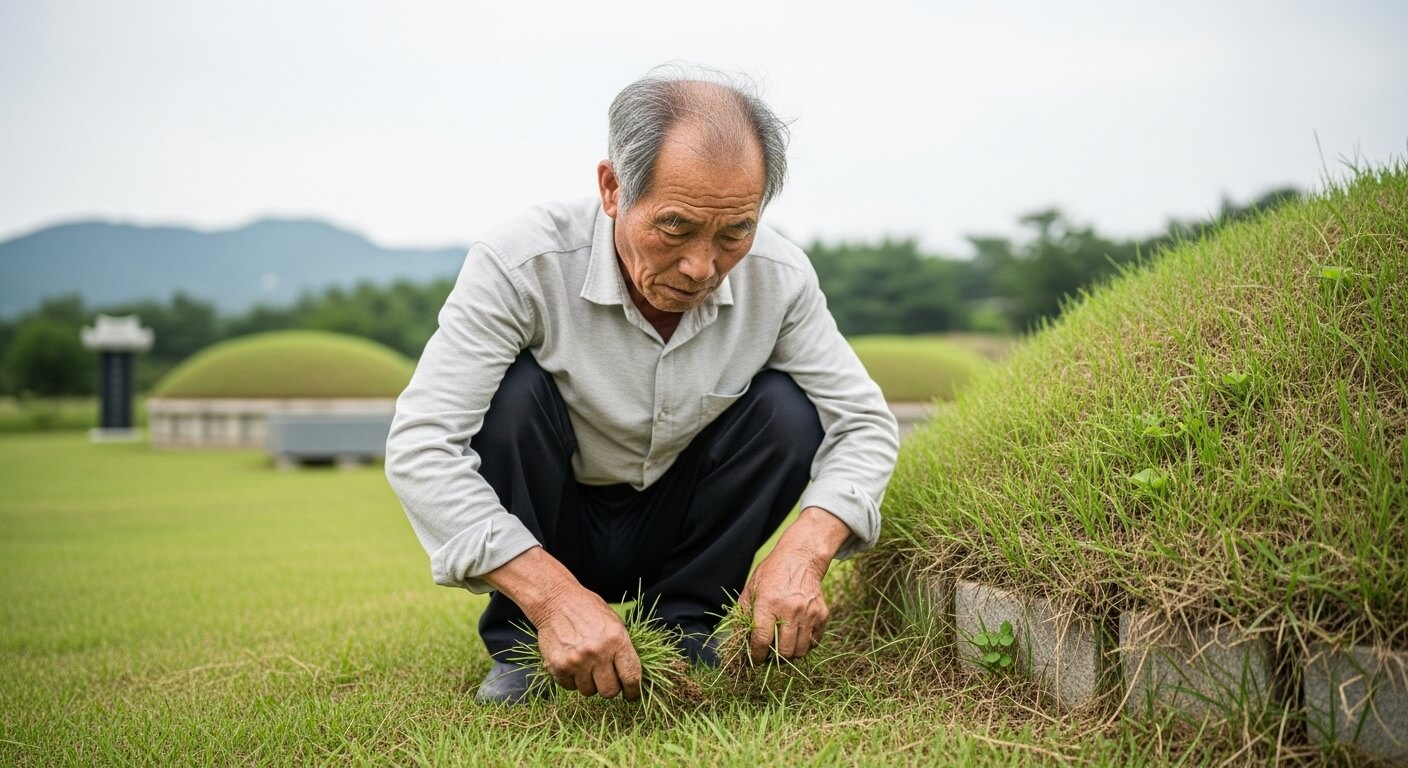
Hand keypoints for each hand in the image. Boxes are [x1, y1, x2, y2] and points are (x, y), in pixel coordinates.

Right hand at [482, 547, 641, 699]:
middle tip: (606, 679)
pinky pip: (570, 687)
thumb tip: (632, 677)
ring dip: (589, 683)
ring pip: (589, 691)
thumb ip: (623, 649)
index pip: (631, 676)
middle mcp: (598, 652)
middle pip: (609, 691)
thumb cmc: (588, 610)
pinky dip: (572, 680)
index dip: (633, 691)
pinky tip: (572, 664)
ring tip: (586, 666)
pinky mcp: (558, 666)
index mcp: (617, 640)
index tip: (632, 695)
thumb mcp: (614, 623)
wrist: (556, 601)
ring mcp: (576, 661)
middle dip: (610, 688)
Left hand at [739, 507, 850, 663]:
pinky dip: (805, 645)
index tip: (755, 660)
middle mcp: (790, 610)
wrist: (800, 559)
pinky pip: (814, 642)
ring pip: (800, 651)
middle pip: (784, 651)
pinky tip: (796, 638)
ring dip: (790, 655)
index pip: (762, 641)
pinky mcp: (822, 614)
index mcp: (768, 604)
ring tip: (783, 650)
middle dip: (774, 659)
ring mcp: (809, 613)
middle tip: (769, 657)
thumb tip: (737, 640)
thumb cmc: (771, 574)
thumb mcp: (751, 589)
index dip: (757, 655)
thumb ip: (743, 615)